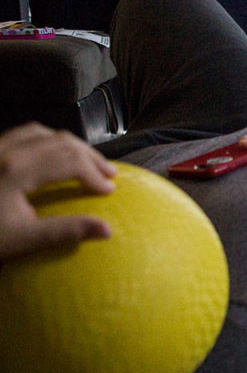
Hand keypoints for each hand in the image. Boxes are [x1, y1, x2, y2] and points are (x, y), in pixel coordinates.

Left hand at [0, 123, 116, 261]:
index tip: (109, 191)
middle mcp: (4, 151)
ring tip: (85, 162)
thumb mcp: (21, 240)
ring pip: (39, 132)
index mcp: (16, 170)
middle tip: (108, 173)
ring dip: (68, 145)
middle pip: (58, 141)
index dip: (93, 173)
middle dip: (87, 155)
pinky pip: (20, 136)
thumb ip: (64, 232)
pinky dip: (45, 142)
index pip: (68, 160)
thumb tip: (107, 229)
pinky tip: (50, 158)